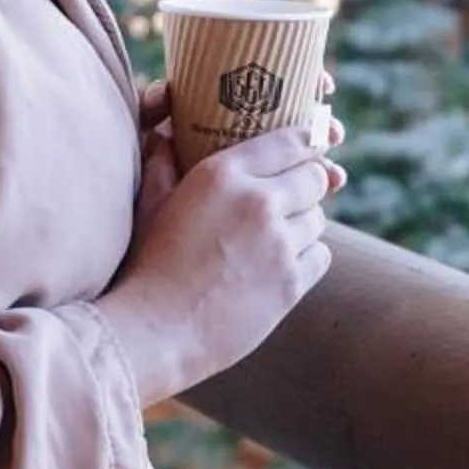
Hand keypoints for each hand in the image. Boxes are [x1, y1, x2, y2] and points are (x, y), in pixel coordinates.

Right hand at [100, 121, 344, 405]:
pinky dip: (306, 258)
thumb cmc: (148, 266)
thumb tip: (166, 136)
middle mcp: (258, 202)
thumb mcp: (151, 204)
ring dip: (302, 224)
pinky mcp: (291, 283)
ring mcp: (279, 244)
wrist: (154, 332)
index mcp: (223, 175)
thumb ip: (164, 164)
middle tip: (290, 197)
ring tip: (272, 238)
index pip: (291, 141)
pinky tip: (278, 265)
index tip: (310, 147)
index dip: (306, 142)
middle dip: (307, 184)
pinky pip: (321, 255)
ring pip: (318, 219)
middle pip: (315, 177)